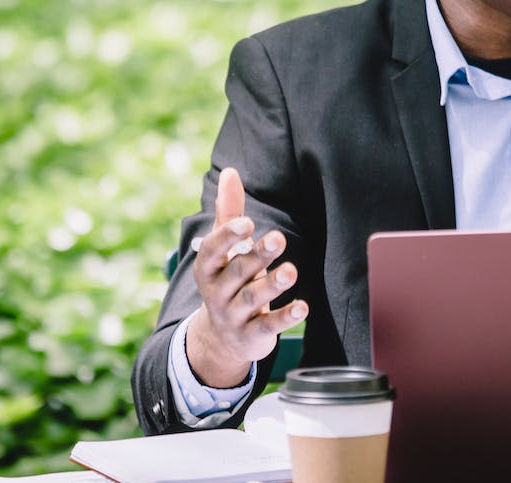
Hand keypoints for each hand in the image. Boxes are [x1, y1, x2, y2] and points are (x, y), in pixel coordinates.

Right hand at [185, 167, 308, 387]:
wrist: (223, 338)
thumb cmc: (228, 280)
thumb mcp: (224, 249)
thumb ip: (229, 212)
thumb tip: (230, 172)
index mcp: (207, 268)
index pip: (212, 251)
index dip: (227, 237)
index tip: (247, 223)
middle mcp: (216, 293)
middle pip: (238, 272)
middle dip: (258, 256)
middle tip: (279, 238)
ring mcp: (233, 316)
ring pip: (253, 299)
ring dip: (272, 284)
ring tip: (291, 270)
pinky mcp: (252, 336)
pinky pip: (268, 326)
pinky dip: (285, 317)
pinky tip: (303, 307)